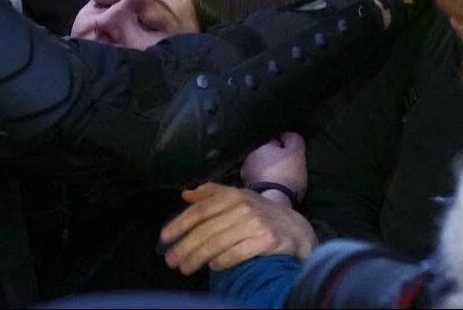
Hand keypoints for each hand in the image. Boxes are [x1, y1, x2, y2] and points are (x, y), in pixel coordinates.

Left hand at [159, 182, 316, 274]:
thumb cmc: (261, 214)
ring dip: (198, 257)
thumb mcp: (238, 198)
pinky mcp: (267, 240)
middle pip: (206, 229)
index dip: (180, 224)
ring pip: (218, 243)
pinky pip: (238, 253)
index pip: (200, 210)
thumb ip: (212, 194)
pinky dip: (223, 260)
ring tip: (184, 269)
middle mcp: (243, 206)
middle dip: (185, 246)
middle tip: (171, 261)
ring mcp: (256, 223)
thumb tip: (186, 193)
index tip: (165, 238)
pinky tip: (213, 267)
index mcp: (233, 195)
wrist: (297, 229)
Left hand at [241, 132, 306, 199]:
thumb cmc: (287, 173)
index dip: (284, 149)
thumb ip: (293, 140)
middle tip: (285, 170)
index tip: (292, 158)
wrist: (274, 199)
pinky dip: (262, 182)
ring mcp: (246, 172)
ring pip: (259, 168)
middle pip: (265, 155)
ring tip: (277, 181)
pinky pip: (257, 181)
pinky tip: (271, 188)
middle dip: (272, 160)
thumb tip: (286, 135)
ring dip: (266, 171)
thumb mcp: (297, 153)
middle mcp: (250, 156)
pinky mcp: (245, 187)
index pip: (275, 142)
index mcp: (262, 146)